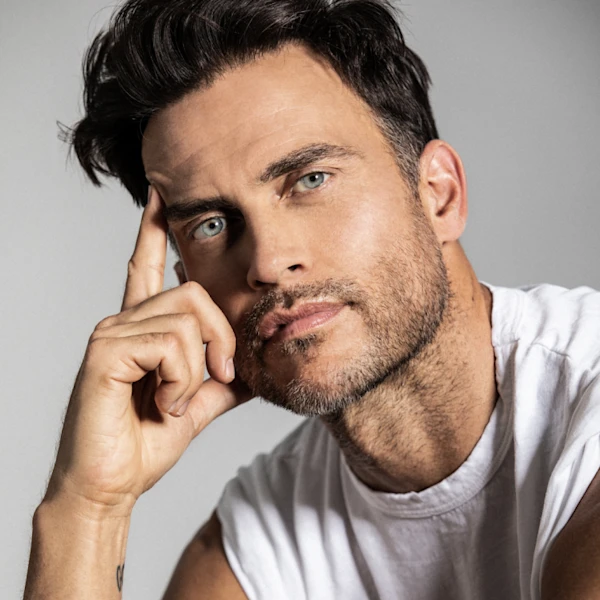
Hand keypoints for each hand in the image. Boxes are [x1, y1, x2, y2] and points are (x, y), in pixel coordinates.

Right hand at [46, 187, 250, 513]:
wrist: (113, 483)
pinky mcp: (107, 349)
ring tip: (175, 400)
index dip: (153, 229)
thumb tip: (256, 366)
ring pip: (188, 321)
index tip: (157, 193)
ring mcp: (112, 330)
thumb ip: (223, 377)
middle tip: (219, 378)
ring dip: (197, 371)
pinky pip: (171, 344)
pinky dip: (180, 380)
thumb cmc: (147, 440)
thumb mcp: (199, 401)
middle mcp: (124, 318)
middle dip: (222, 340)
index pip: (147, 265)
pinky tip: (160, 401)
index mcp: (143, 327)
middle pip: (195, 293)